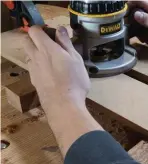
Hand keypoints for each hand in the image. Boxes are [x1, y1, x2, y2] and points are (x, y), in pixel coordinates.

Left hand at [24, 26, 100, 155]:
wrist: (64, 105)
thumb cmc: (74, 81)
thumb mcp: (76, 59)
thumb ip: (66, 43)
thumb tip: (61, 29)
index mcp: (47, 48)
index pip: (34, 30)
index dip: (41, 28)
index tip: (52, 33)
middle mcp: (36, 56)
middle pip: (26, 40)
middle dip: (34, 39)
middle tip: (50, 44)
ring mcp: (33, 69)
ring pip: (28, 54)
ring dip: (36, 52)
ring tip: (51, 59)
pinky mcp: (33, 80)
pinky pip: (32, 67)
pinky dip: (38, 65)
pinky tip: (51, 73)